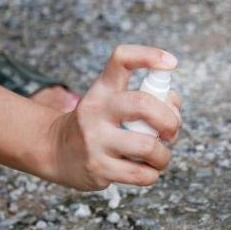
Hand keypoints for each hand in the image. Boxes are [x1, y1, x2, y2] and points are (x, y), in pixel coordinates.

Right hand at [44, 45, 181, 190]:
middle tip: (172, 132)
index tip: (171, 63)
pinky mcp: (98, 168)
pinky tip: (144, 169)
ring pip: (148, 146)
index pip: (122, 59)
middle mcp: (96, 110)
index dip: (149, 56)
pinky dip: (152, 173)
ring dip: (164, 155)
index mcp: (103, 89)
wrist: (55, 151)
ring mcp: (95, 140)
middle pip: (143, 104)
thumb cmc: (98, 124)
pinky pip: (142, 174)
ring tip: (158, 156)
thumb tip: (174, 108)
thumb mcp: (112, 102)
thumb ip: (148, 98)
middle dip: (170, 120)